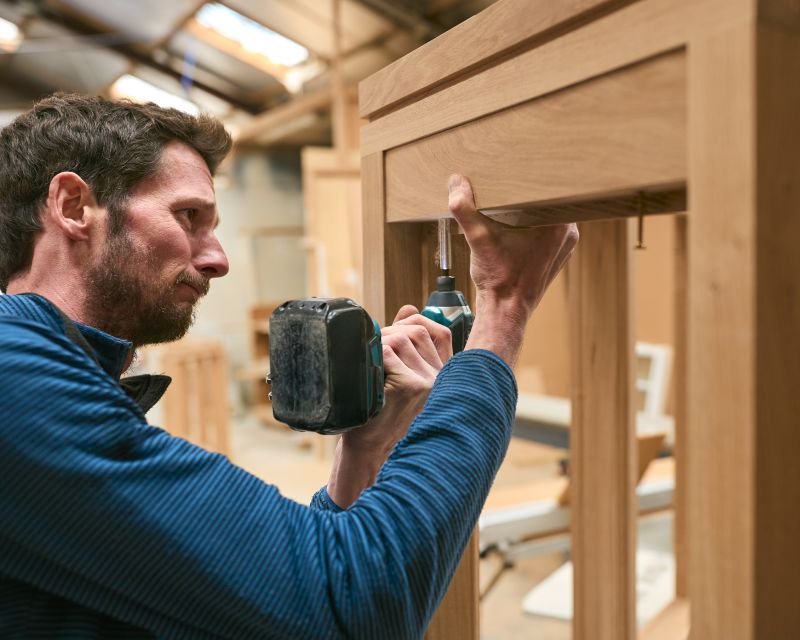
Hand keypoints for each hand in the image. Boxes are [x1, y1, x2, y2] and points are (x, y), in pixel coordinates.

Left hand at [326, 305, 451, 507]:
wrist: (370, 448)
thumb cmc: (380, 413)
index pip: (440, 332)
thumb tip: (409, 308)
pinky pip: (387, 352)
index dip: (416, 322)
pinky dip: (372, 357)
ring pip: (400, 339)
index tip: (396, 328)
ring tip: (369, 363)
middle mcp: (440, 378)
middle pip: (415, 331)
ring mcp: (428, 382)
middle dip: (389, 332)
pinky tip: (369, 375)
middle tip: (372, 349)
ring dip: (378, 343)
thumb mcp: (398, 375)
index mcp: (441, 375)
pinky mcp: (411, 386)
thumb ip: (407, 342)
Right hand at [447, 174, 577, 364]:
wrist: (505, 312)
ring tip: (514, 198)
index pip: (556, 187)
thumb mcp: (478, 240)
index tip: (525, 165)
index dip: (540, 174)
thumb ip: (465, 210)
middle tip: (514, 179)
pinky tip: (518, 222)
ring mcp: (565, 246)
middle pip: (552, 200)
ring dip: (533, 208)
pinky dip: (535, 225)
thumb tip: (455, 183)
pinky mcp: (556, 255)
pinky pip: (550, 230)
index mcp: (558, 225)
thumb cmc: (499, 281)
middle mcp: (568, 234)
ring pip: (551, 215)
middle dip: (532, 191)